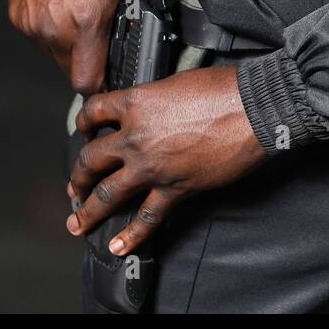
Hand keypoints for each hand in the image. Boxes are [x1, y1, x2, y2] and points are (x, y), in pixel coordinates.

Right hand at [5, 0, 158, 94]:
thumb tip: (158, 10)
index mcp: (87, 22)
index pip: (89, 81)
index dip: (102, 85)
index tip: (109, 77)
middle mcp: (56, 29)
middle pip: (71, 72)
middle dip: (87, 65)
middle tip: (99, 44)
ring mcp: (33, 23)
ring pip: (53, 55)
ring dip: (68, 47)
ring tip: (80, 19)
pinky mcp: (19, 15)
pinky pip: (38, 36)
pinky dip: (50, 30)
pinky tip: (61, 6)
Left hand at [66, 65, 266, 254]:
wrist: (254, 109)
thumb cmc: (223, 89)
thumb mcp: (176, 83)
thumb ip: (154, 100)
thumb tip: (151, 109)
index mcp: (135, 103)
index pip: (93, 112)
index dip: (83, 123)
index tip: (83, 132)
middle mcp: (136, 136)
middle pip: (91, 160)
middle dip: (78, 177)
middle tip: (74, 188)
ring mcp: (153, 166)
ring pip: (108, 194)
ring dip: (88, 211)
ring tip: (79, 223)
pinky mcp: (175, 188)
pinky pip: (147, 217)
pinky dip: (131, 236)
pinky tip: (118, 245)